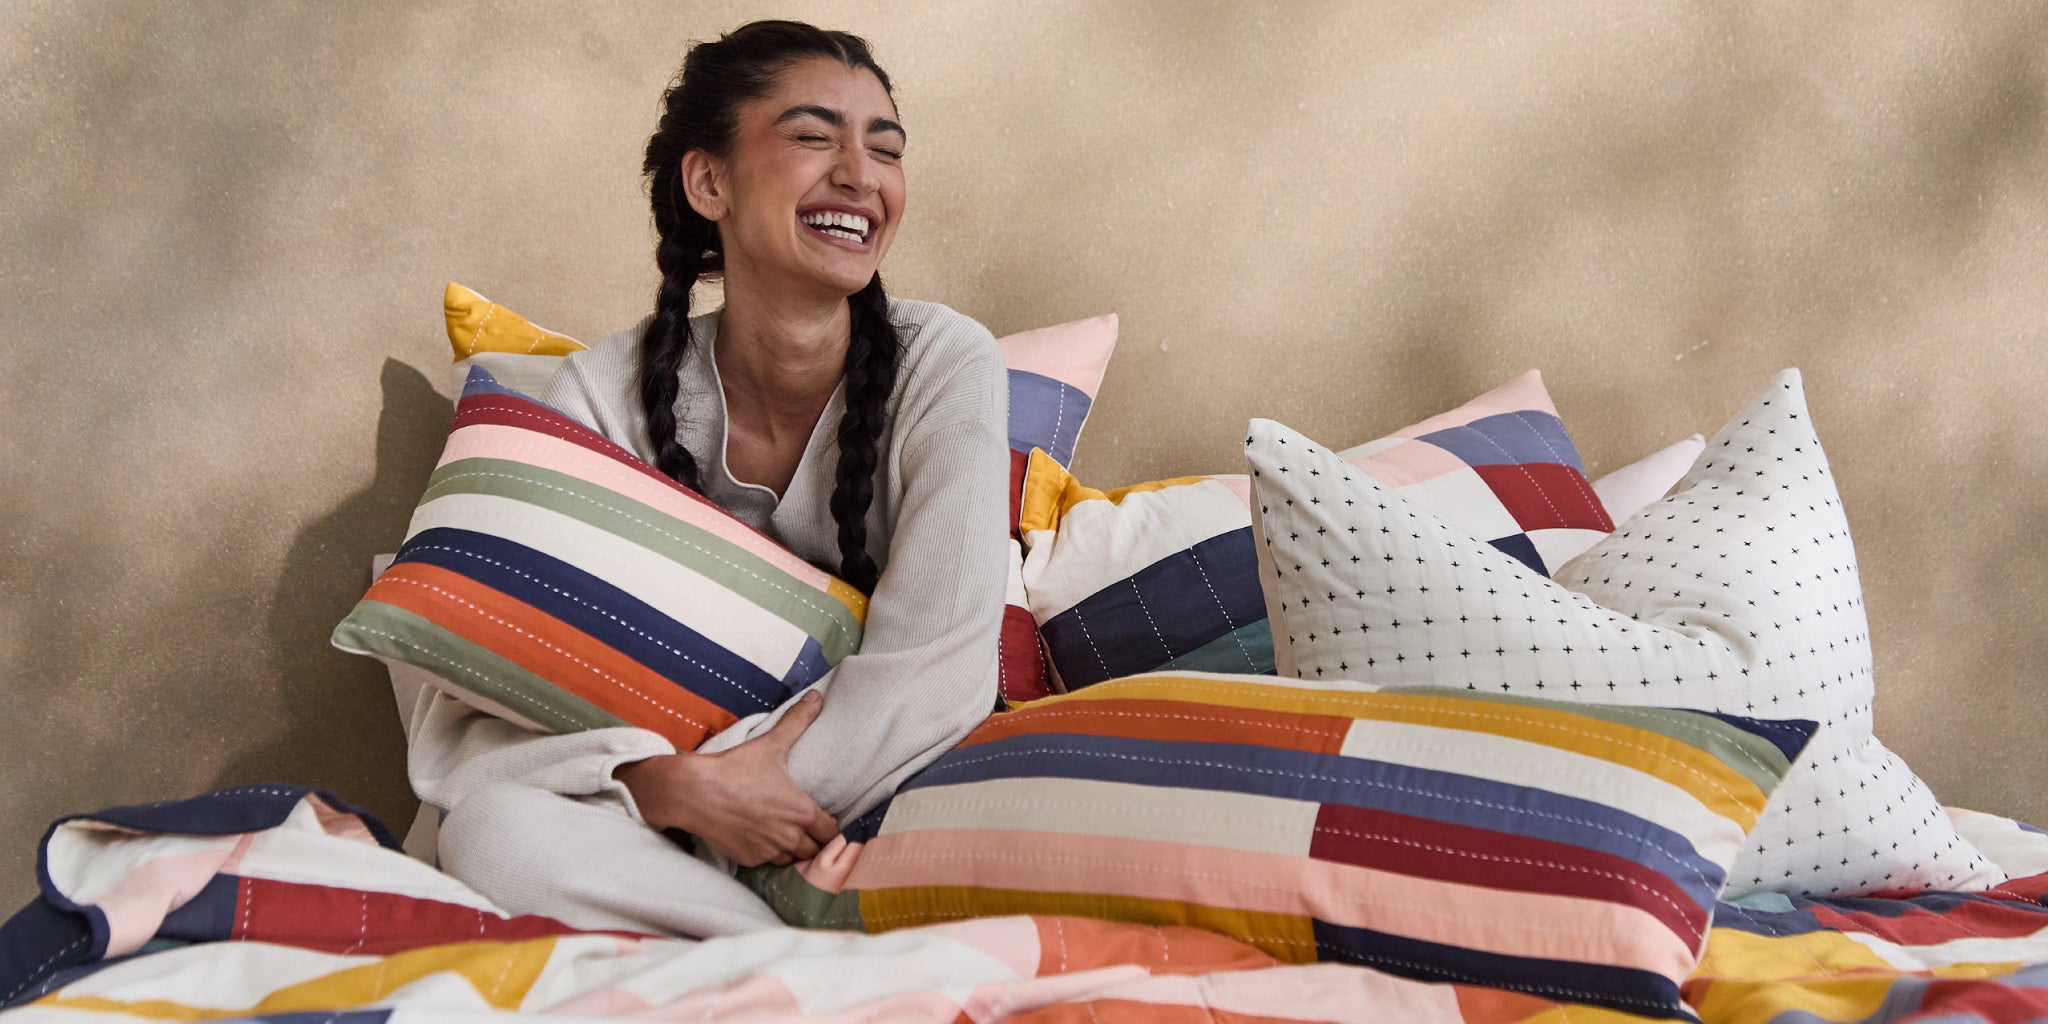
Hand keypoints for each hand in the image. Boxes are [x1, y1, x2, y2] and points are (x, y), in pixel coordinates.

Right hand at [613, 692, 840, 866]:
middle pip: (815, 850)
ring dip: (792, 850)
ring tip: (785, 833)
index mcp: (802, 812)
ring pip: (792, 860)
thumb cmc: (735, 768)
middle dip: (813, 840)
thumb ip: (798, 721)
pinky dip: (768, 853)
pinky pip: (767, 863)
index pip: (832, 832)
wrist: (692, 792)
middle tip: (805, 827)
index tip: (823, 819)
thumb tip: (817, 697)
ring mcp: (768, 851)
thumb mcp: (771, 743)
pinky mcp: (748, 859)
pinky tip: (761, 837)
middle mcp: (789, 837)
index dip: (829, 826)